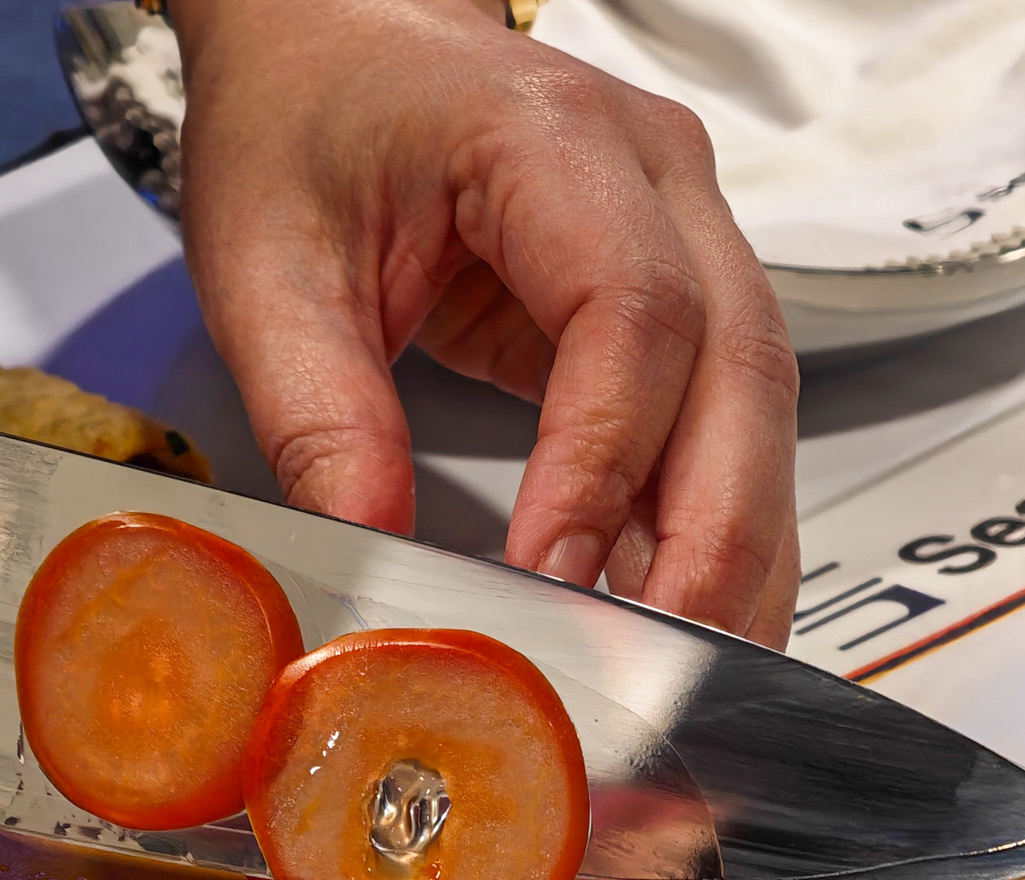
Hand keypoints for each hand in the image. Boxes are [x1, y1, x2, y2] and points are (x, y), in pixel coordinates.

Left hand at [172, 0, 799, 646]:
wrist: (331, 39)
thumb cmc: (306, 114)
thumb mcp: (267, 266)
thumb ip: (318, 417)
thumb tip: (375, 558)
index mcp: (550, 137)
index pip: (631, 312)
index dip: (604, 462)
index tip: (551, 576)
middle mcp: (654, 175)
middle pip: (740, 368)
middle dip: (713, 538)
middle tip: (664, 668)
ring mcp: (681, 229)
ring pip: (757, 404)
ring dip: (733, 547)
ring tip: (687, 672)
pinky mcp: (669, 294)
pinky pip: (716, 418)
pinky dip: (701, 523)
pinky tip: (669, 611)